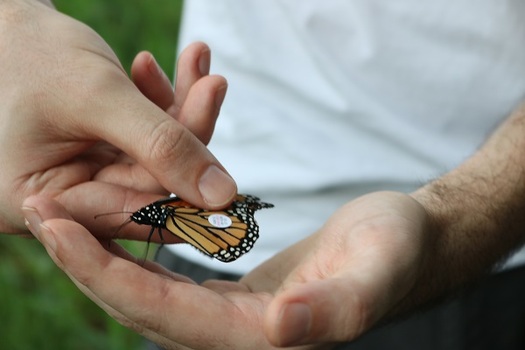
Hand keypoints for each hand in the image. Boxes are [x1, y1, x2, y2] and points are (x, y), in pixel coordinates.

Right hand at [0, 1, 234, 235]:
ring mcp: (84, 171)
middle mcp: (61, 196)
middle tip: (214, 87)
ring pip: (156, 156)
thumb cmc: (32, 53)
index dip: (185, 202)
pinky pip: (149, 134)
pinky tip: (180, 65)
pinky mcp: (103, 148)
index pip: (128, 213)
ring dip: (183, 108)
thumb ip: (162, 146)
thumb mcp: (98, 98)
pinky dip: (166, 100)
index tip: (232, 186)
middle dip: (187, 132)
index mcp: (37, 202)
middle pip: (150, 182)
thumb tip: (222, 196)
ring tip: (200, 62)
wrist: (7, 19)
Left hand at [23, 191, 431, 347]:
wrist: (404, 244)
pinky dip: (140, 242)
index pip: (165, 314)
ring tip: (62, 208)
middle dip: (86, 262)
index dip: (109, 277)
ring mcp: (232, 313)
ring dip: (104, 249)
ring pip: (150, 286)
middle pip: (142, 304)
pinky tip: (118, 218)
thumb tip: (281, 331)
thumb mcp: (376, 271)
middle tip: (40, 212)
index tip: (60, 231)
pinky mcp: (235, 290)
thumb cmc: (397, 253)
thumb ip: (335, 307)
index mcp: (260, 337)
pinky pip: (173, 269)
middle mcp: (236, 334)